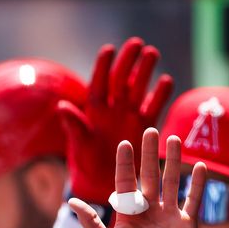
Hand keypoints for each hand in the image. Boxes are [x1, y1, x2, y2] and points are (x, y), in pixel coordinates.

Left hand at [58, 37, 173, 205]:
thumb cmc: (85, 163)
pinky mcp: (145, 125)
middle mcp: (112, 108)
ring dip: (145, 71)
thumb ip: (74, 126)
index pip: (98, 83)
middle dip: (127, 62)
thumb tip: (62, 106)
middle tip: (136, 44)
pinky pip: (154, 106)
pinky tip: (166, 80)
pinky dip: (160, 94)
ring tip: (152, 52)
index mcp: (93, 110)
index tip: (109, 49)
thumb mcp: (78, 145)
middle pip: (120, 80)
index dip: (103, 66)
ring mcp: (129, 115)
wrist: (103, 183)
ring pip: (138, 88)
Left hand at [69, 128, 202, 227]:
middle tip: (151, 130)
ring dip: (174, 161)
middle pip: (149, 175)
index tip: (124, 144)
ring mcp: (169, 215)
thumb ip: (91, 223)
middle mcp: (149, 209)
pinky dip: (198, 184)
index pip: (126, 181)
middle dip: (150, 154)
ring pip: (172, 181)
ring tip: (175, 139)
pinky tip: (201, 166)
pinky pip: (193, 200)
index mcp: (128, 212)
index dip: (125, 163)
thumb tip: (72, 202)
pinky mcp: (186, 224)